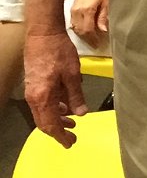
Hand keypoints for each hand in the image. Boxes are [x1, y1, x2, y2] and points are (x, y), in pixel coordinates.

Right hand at [24, 31, 88, 146]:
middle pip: (44, 122)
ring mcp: (33, 91)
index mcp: (42, 97)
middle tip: (72, 137)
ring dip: (57, 118)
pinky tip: (66, 105)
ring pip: (43, 112)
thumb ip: (76, 96)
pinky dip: (54, 107)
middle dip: (58, 131)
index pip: (50, 124)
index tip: (70, 143)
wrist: (43, 34)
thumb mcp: (73, 74)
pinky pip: (43, 103)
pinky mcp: (34, 84)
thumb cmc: (58, 52)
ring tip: (73, 121)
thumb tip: (81, 114)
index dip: (60, 136)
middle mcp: (34, 97)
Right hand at [68, 0, 114, 47]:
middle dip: (88, 39)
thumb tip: (103, 31)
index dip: (93, 39)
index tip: (98, 45)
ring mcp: (73, 9)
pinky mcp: (72, 7)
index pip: (87, 31)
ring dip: (83, 34)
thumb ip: (103, 18)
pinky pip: (73, 22)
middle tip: (95, 44)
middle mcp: (77, 11)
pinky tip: (85, 30)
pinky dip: (79, 28)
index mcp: (86, 10)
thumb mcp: (107, 3)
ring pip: (75, 27)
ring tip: (91, 38)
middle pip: (80, 31)